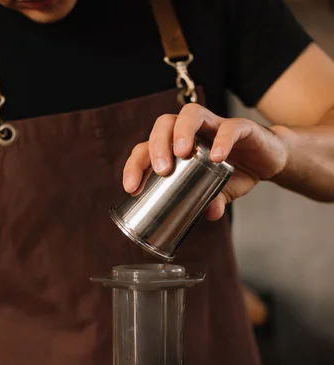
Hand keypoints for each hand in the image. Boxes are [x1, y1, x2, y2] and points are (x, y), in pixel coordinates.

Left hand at [123, 103, 288, 220]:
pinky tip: (216, 157)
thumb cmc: (236, 172)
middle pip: (164, 123)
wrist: (269, 161)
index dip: (136, 164)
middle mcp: (193, 130)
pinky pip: (230, 127)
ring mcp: (216, 125)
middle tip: (162, 169)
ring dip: (182, 132)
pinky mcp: (242, 127)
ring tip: (181, 154)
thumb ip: (211, 201)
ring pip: (191, 114)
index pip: (147, 147)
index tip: (131, 187)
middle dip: (157, 144)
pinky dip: (222, 140)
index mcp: (178, 146)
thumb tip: (208, 214)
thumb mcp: (220, 192)